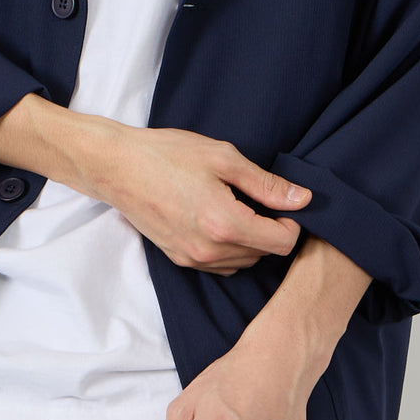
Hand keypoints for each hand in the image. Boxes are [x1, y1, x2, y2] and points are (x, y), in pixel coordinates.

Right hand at [0, 93, 310, 274]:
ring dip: (250, 241)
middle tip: (260, 199)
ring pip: (243, 262)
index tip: (284, 202)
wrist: (116, 167)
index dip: (292, 223)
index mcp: (225, 224)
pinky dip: (229, 248)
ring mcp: (192, 259)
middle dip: (271, 230)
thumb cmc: (167, 154)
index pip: (282, 243)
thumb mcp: (222, 158)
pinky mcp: (179, 259)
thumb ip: (265, 183)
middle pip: (264, 255)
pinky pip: (220, 264)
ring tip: (238, 207)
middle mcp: (210, 251)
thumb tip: (302, 199)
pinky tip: (219, 219)